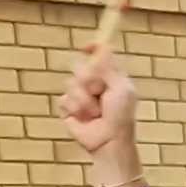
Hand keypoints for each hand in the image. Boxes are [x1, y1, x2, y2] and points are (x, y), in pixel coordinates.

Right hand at [59, 47, 138, 168]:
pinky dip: (74, 109)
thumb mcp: (122, 88)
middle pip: (78, 67)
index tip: (85, 47)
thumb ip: (110, 68)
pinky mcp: (68, 109)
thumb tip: (104, 47)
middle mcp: (93, 83)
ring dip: (83, 99)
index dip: (92, 49)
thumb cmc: (120, 115)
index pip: (98, 56)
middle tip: (98, 93)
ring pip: (69, 84)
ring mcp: (79, 95)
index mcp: (109, 76)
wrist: (108, 139)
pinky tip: (83, 118)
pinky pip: (63, 100)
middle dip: (87, 80)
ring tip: (94, 112)